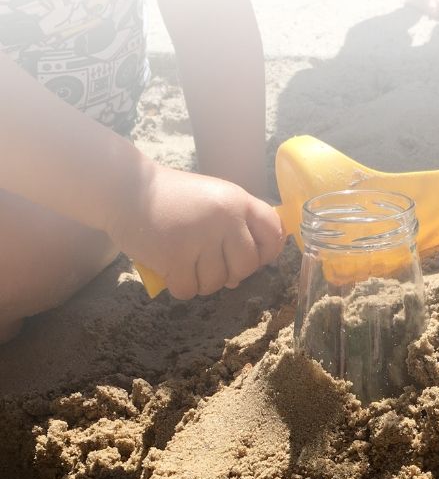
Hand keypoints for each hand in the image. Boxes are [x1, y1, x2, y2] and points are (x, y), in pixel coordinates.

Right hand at [108, 161, 283, 298]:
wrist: (125, 189)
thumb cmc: (169, 197)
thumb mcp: (212, 197)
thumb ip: (234, 227)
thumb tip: (243, 273)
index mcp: (237, 200)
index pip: (273, 233)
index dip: (266, 252)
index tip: (249, 257)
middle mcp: (225, 218)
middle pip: (247, 267)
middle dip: (230, 273)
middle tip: (207, 262)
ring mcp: (201, 238)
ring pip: (217, 283)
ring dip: (200, 280)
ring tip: (183, 260)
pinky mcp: (176, 257)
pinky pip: (190, 290)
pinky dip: (179, 286)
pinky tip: (169, 268)